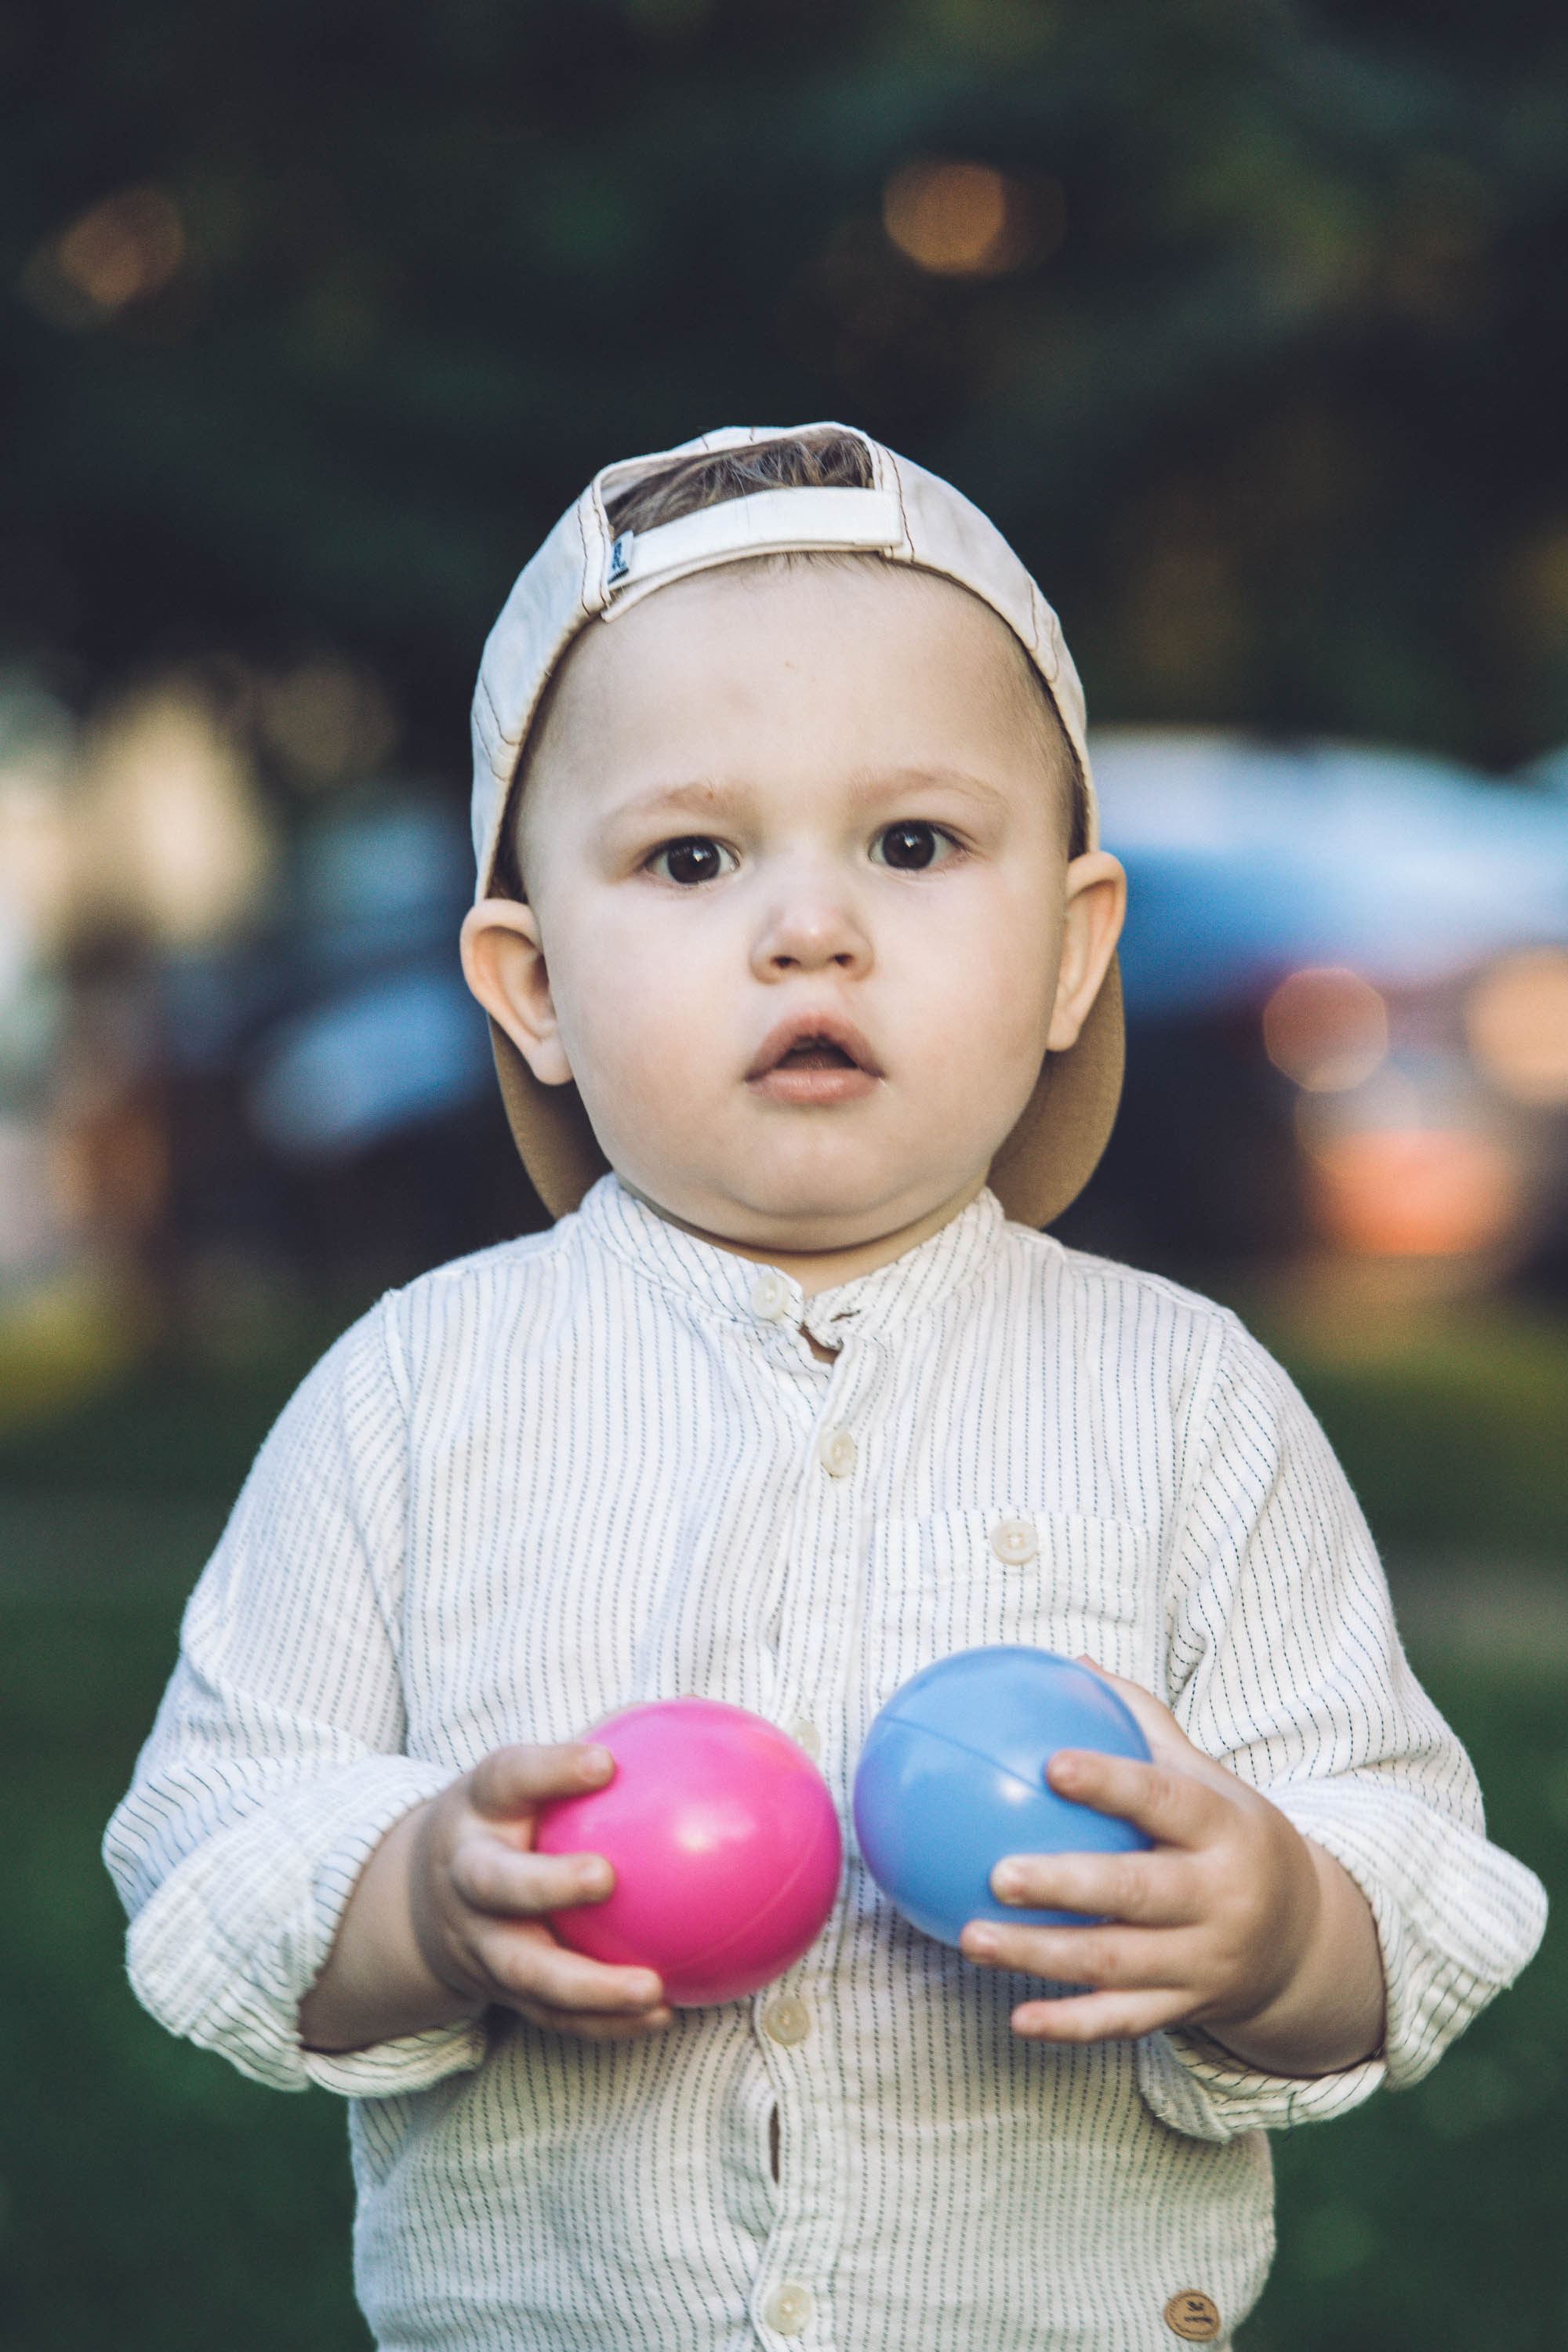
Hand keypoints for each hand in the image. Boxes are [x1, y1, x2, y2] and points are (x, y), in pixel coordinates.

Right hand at [407, 1742, 674, 2040]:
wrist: (423, 1900)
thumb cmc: (512, 1819)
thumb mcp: (527, 1778)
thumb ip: (593, 1755)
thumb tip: (700, 1712)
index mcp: (480, 1809)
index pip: (508, 1778)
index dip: (550, 1770)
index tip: (604, 1763)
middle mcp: (468, 1877)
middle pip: (495, 1884)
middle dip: (545, 1884)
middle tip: (605, 1878)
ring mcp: (480, 1941)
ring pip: (525, 1969)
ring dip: (588, 1986)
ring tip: (652, 1988)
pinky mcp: (499, 1990)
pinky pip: (551, 2015)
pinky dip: (604, 2023)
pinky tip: (662, 2015)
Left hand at [958, 1663, 1383, 2072]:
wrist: (1304, 1936)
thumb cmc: (1228, 1833)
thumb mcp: (1208, 1777)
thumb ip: (1142, 1723)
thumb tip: (1074, 1662)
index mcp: (1224, 1829)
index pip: (1166, 1800)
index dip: (1112, 1783)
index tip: (1051, 1764)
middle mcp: (1220, 1898)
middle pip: (1138, 1893)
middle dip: (1066, 1884)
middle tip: (996, 1871)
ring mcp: (1205, 1961)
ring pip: (1117, 1964)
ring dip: (1040, 1955)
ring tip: (971, 1936)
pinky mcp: (1188, 2008)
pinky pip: (1124, 2022)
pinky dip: (1071, 2025)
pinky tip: (1018, 2017)